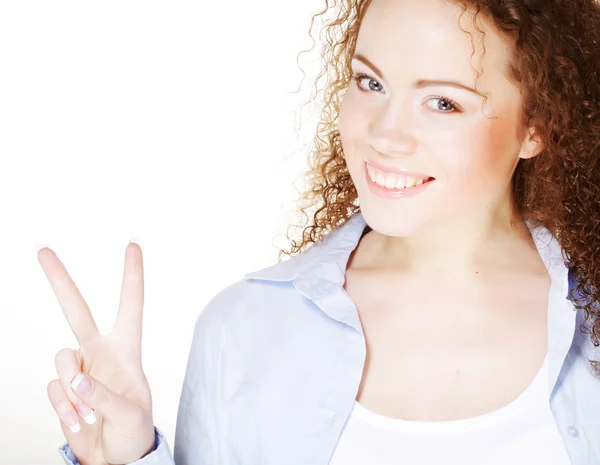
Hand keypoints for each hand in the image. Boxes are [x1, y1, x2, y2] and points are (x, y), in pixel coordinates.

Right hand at [40, 242, 154, 464]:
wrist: (114, 460)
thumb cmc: (134, 432)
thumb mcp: (130, 415)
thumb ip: (103, 396)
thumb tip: (75, 380)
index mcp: (126, 349)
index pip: (130, 304)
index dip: (132, 275)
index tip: (133, 245)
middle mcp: (100, 352)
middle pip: (75, 309)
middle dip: (60, 280)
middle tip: (42, 250)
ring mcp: (79, 369)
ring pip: (59, 360)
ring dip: (71, 393)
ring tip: (90, 416)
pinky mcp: (63, 389)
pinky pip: (53, 390)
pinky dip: (64, 409)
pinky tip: (80, 421)